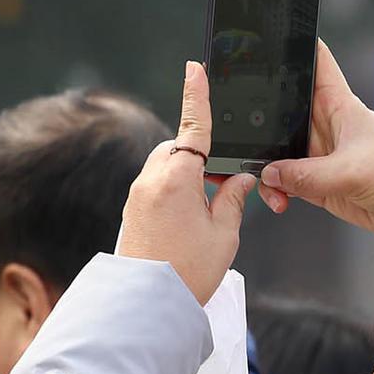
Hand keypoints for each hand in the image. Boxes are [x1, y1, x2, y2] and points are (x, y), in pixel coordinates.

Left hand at [118, 61, 254, 304]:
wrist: (147, 306)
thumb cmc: (188, 271)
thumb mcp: (224, 234)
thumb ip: (234, 198)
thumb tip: (240, 179)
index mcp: (178, 178)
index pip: (193, 127)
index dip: (197, 96)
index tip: (195, 68)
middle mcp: (152, 179)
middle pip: (180, 148)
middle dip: (201, 157)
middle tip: (224, 187)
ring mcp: (138, 194)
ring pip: (168, 167)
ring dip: (188, 176)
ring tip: (206, 213)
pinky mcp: (132, 210)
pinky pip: (157, 186)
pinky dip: (175, 191)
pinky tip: (189, 221)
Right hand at [258, 41, 373, 237]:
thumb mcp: (348, 171)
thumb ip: (305, 174)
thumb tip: (269, 173)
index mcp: (338, 105)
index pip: (316, 63)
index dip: (296, 46)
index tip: (270, 36)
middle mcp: (325, 125)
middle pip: (284, 110)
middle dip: (263, 122)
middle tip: (244, 137)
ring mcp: (319, 154)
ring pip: (279, 150)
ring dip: (268, 166)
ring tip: (268, 185)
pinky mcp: (317, 181)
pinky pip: (286, 181)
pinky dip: (277, 190)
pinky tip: (278, 200)